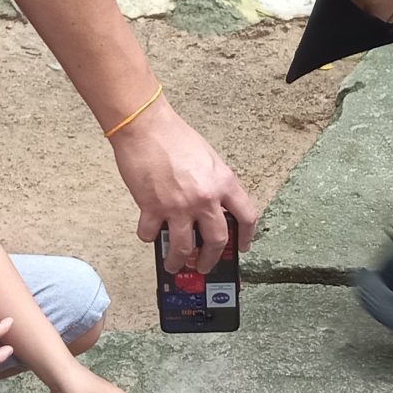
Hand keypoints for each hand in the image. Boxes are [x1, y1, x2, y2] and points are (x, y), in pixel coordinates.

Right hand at [114, 96, 260, 272]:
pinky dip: (149, 237)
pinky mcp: (152, 208)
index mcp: (224, 183)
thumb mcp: (209, 160)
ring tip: (175, 264)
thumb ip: (216, 185)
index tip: (243, 247)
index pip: (247, 217)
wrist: (145, 127)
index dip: (247, 237)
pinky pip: (151, 234)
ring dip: (179, 261)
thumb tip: (216, 209)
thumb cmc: (175, 137)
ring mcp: (178, 206)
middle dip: (211, 259)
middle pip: (217, 241)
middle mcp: (205, 198)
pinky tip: (149, 233)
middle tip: (204, 265)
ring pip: (183, 248)